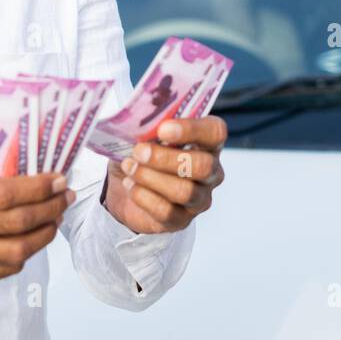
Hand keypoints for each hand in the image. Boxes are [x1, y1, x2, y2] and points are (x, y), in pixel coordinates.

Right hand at [0, 160, 74, 284]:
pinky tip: (37, 234)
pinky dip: (29, 251)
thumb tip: (44, 163)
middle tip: (66, 196)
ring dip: (46, 232)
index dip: (39, 188)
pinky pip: (8, 267)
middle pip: (16, 222)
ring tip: (56, 216)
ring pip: (17, 250)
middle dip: (50, 208)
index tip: (60, 180)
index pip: (4, 194)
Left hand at [102, 116, 226, 233]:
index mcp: (208, 143)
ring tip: (129, 166)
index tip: (162, 129)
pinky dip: (142, 195)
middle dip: (165, 158)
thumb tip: (141, 119)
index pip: (215, 132)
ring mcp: (199, 198)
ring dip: (149, 177)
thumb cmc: (143, 152)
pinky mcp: (181, 220)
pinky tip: (130, 184)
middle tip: (139, 151)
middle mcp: (211, 172)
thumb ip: (150, 125)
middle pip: (202, 166)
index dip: (192, 129)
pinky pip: (165, 210)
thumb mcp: (145, 133)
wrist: (125, 185)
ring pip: (184, 191)